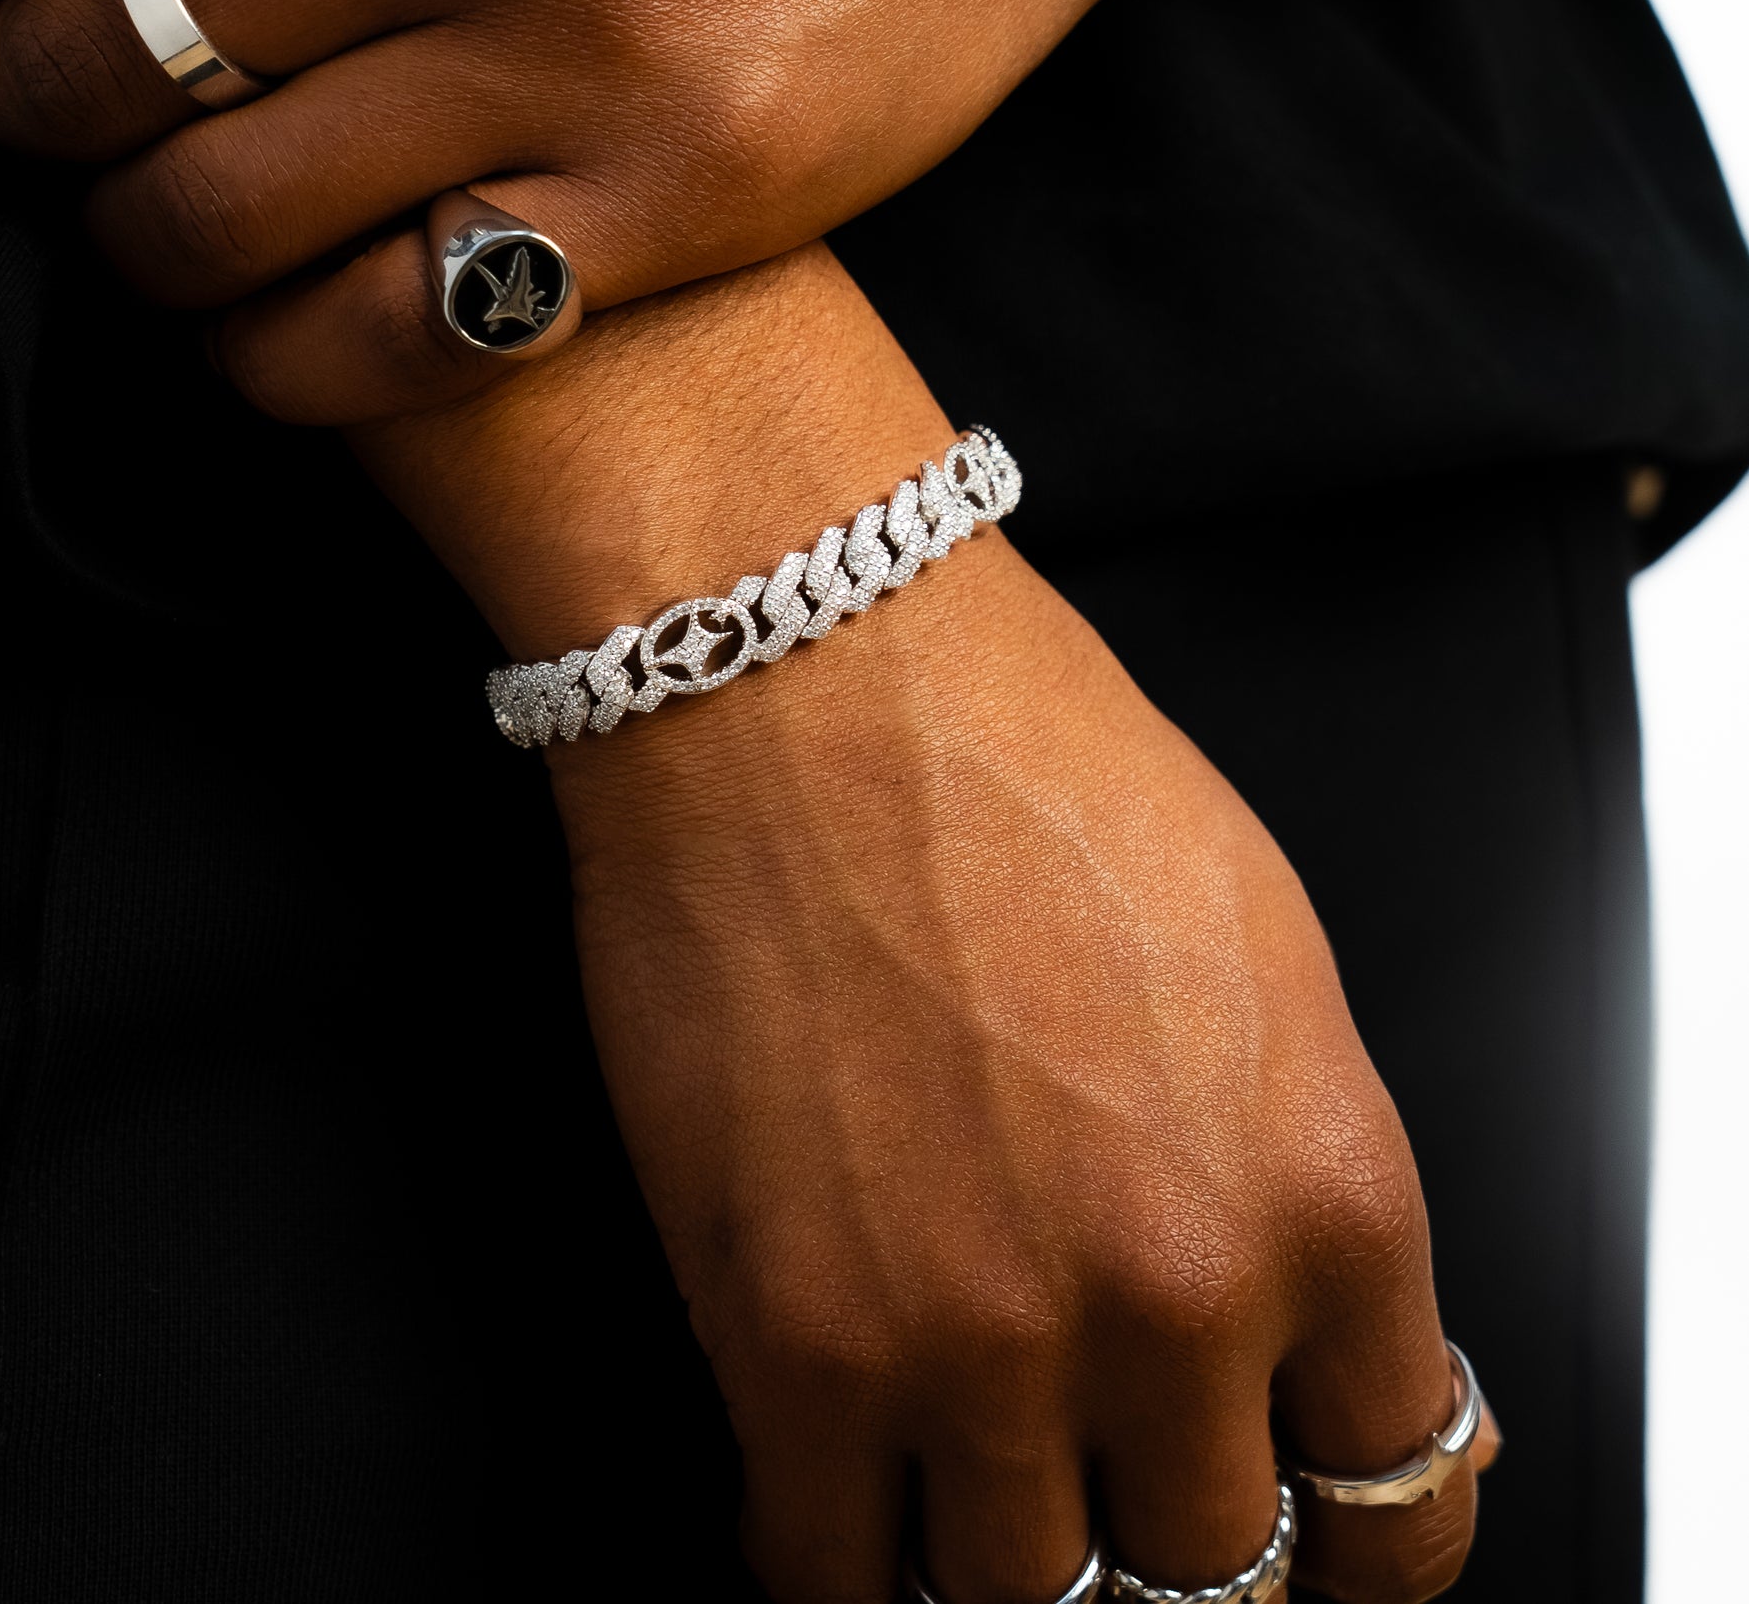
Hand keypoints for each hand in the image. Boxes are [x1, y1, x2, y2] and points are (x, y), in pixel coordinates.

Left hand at [0, 0, 1188, 322]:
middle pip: (134, 34)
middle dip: (22, 98)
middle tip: (17, 117)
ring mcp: (579, 52)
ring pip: (239, 202)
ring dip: (138, 243)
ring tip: (135, 240)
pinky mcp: (674, 202)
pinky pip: (406, 327)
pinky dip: (287, 360)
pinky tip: (256, 350)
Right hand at [561, 537, 1483, 1603]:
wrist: (803, 675)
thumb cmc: (1015, 763)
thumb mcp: (1263, 954)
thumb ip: (1305, 1184)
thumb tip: (1317, 1345)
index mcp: (1325, 1194)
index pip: (1396, 1510)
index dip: (1345, 1544)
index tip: (1296, 1531)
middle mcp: (1175, 1296)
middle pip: (1211, 1577)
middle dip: (1162, 1535)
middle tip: (1101, 1475)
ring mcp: (979, 1341)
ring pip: (1026, 1603)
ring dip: (1003, 1555)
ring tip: (963, 1463)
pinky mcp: (791, 1344)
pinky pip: (832, 1579)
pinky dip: (846, 1562)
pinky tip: (842, 1483)